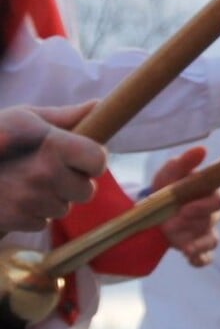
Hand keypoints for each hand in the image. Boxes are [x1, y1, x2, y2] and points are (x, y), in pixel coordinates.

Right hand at [0, 103, 106, 231]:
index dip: (92, 160)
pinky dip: (31, 214)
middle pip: (86, 190)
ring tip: (26, 182)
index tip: (81, 158)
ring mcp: (30, 200)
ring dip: (51, 199)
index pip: (98, 161)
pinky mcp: (15, 220)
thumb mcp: (24, 118)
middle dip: (72, 183)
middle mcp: (45, 174)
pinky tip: (13, 197)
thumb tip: (98, 106)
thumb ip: (64, 117)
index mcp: (53, 145)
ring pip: (63, 208)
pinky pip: (41, 222)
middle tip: (49, 171)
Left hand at [151, 148, 219, 266]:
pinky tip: (191, 259)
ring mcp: (205, 231)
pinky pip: (205, 257)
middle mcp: (212, 213)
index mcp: (210, 193)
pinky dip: (200, 260)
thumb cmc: (169, 185)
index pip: (219, 200)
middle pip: (213, 219)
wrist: (154, 206)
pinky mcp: (196, 246)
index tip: (186, 208)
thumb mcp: (171, 171)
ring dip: (199, 244)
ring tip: (187, 249)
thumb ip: (185, 162)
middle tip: (174, 222)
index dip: (205, 205)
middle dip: (194, 222)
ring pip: (211, 240)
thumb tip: (202, 149)